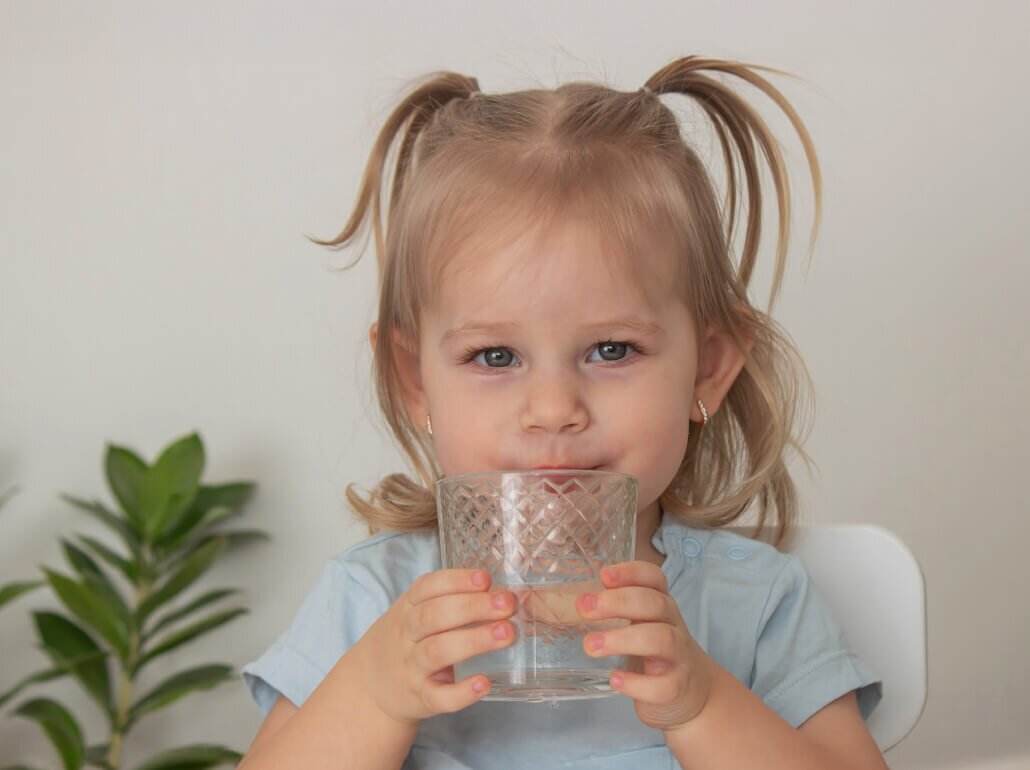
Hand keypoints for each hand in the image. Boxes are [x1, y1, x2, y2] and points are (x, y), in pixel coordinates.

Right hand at [346, 568, 516, 725]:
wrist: (371, 684)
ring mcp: (413, 667)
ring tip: (506, 634)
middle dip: (473, 607)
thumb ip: (450, 600)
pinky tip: (484, 683)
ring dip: (474, 641)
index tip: (485, 578)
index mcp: (409, 607)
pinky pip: (439, 697)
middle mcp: (408, 634)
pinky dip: (462, 693)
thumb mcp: (415, 612)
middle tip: (507, 604)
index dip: (457, 581)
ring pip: (438, 652)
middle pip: (435, 616)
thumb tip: (501, 592)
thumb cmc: (408, 640)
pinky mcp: (421, 698)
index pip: (428, 587)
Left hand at [575, 561, 713, 731]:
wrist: (693, 694)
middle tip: (584, 608)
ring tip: (591, 646)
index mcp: (660, 604)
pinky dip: (636, 683)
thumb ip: (605, 610)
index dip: (631, 572)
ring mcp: (678, 657)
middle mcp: (672, 625)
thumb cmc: (653, 652)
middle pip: (654, 603)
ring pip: (660, 639)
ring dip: (622, 639)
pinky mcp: (676, 688)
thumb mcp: (637, 624)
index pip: (653, 577)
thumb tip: (539, 601)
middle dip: (618, 602)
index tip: (604, 574)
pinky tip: (614, 680)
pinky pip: (662, 685)